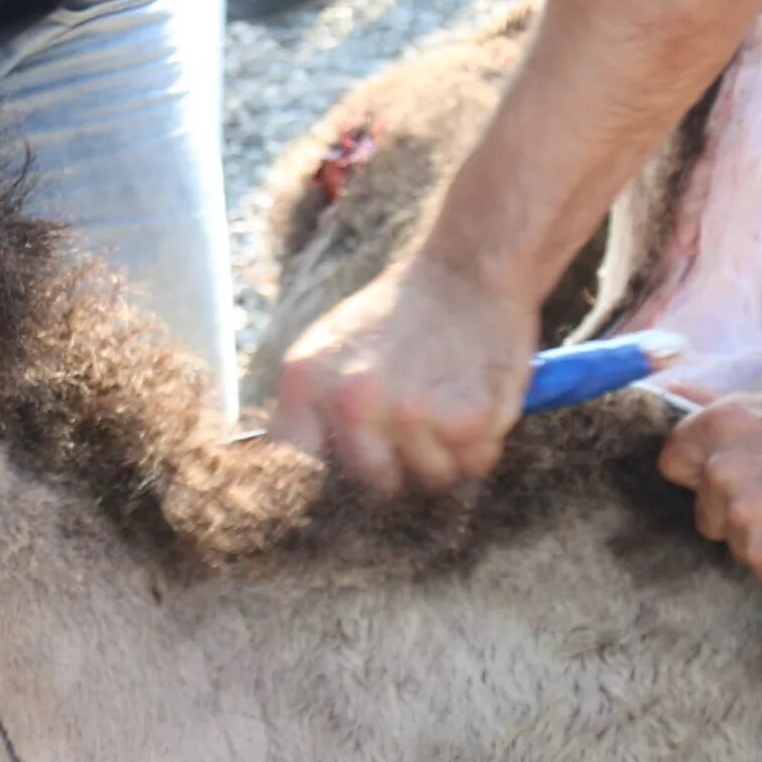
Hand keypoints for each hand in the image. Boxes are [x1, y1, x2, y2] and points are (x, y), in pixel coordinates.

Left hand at [267, 254, 534, 493]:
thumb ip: (306, 412)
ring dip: (444, 456)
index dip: (324, 491)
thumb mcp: (328, 349)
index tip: (347, 489)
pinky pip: (473, 465)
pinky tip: (471, 400)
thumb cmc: (400, 315)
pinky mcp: (464, 420)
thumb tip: (281, 478)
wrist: (468, 269)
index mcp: (305, 382)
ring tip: (445, 402)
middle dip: (399, 468)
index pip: (295, 471)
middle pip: (374, 488)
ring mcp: (410, 414)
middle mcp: (352, 402)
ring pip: (429, 481)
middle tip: (416, 423)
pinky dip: (480, 445)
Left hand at [659, 382, 761, 588]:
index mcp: (719, 425)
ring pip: (737, 546)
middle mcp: (721, 470)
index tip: (737, 479)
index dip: (703, 476)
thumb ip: (730, 415)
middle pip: (705, 514)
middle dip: (739, 513)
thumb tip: (680, 399)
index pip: (673, 464)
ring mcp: (743, 516)